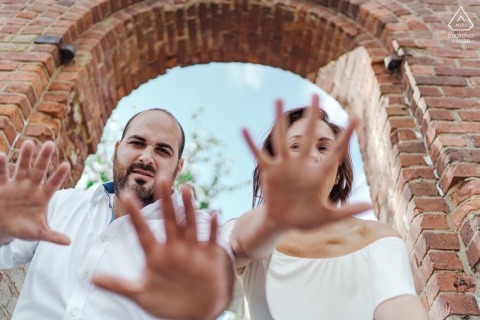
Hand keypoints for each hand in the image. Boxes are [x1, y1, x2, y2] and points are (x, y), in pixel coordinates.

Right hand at [0, 140, 70, 244]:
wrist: (4, 228)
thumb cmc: (24, 228)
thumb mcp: (38, 233)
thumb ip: (52, 236)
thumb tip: (69, 242)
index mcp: (43, 197)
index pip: (53, 184)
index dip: (59, 175)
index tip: (66, 164)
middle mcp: (31, 187)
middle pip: (39, 170)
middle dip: (44, 158)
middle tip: (50, 143)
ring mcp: (16, 185)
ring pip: (21, 168)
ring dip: (25, 156)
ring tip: (29, 143)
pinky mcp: (2, 187)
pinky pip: (2, 175)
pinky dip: (0, 165)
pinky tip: (0, 154)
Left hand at [93, 180, 232, 319]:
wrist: (195, 312)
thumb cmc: (167, 302)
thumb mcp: (140, 294)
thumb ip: (117, 285)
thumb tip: (91, 278)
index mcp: (155, 254)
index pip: (142, 231)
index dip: (134, 214)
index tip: (126, 195)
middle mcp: (173, 247)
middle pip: (168, 220)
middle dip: (165, 200)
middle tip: (161, 178)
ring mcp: (192, 251)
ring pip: (189, 225)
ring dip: (188, 208)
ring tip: (185, 189)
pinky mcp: (208, 259)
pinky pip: (210, 241)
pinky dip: (212, 229)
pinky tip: (213, 215)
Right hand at [242, 96, 370, 229]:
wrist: (283, 222)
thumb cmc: (306, 219)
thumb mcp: (327, 217)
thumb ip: (346, 211)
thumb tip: (369, 205)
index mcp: (318, 173)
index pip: (335, 151)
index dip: (346, 136)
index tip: (356, 117)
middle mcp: (301, 165)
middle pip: (308, 136)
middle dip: (312, 117)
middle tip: (315, 95)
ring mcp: (284, 166)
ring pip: (282, 138)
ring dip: (279, 119)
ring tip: (277, 99)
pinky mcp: (269, 171)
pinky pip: (259, 154)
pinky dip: (250, 142)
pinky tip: (243, 128)